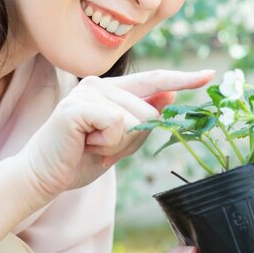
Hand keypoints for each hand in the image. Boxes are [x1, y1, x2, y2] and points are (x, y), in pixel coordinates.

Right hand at [22, 69, 213, 201]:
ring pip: (136, 120)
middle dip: (134, 138)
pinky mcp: (78, 106)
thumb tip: (171, 95)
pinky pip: (118, 125)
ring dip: (118, 143)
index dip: (183, 79)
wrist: (43, 177)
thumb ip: (144, 118)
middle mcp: (99, 84)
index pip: (154, 80)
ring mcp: (88, 92)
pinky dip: (108, 143)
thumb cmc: (79, 158)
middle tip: (102, 146)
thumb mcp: (121, 140)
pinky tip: (86, 143)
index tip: (210, 75)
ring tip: (91, 144)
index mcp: (111, 90)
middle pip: (150, 111)